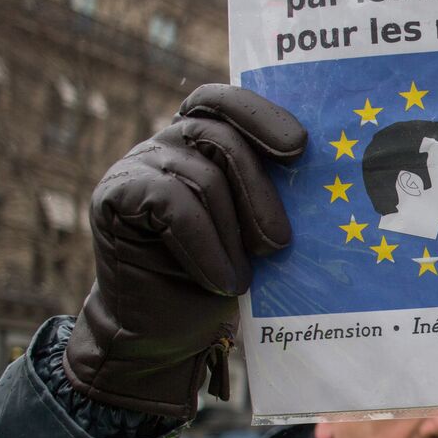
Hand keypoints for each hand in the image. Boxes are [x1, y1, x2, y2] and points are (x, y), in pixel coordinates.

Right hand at [64, 84, 306, 418]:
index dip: (260, 114)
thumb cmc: (220, 279)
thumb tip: (323, 176)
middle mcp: (165, 145)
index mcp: (201, 143)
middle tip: (280, 242)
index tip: (299, 146)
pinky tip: (225, 281)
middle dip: (259, 190)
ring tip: (245, 277)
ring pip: (202, 176)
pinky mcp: (114, 198)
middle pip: (220, 137)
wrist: (165, 333)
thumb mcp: (254, 231)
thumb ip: (269, 194)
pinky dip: (206, 248)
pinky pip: (172, 206)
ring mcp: (135, 167)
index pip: (224, 103)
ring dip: (234, 233)